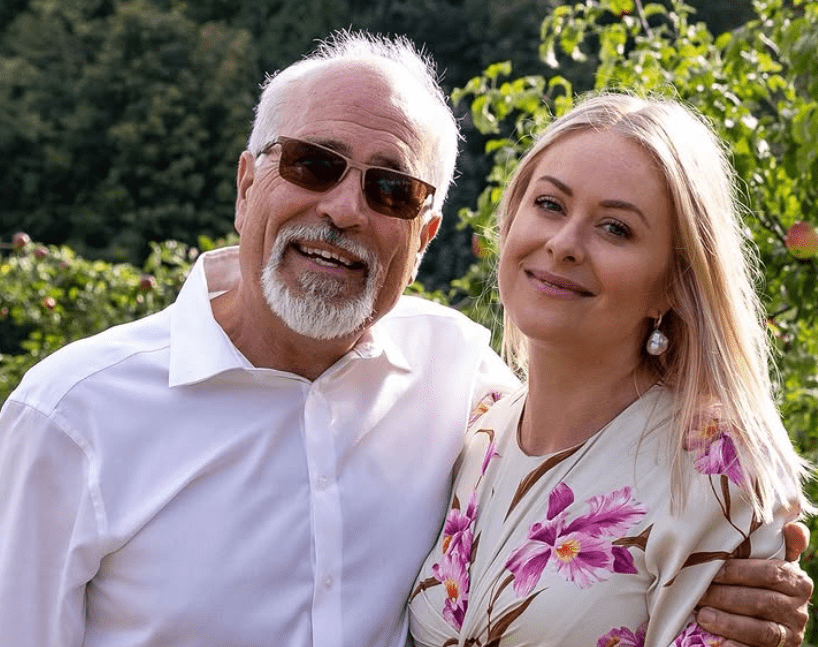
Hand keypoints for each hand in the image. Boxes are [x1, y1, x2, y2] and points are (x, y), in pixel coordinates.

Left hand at [696, 522, 812, 646]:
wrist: (769, 619)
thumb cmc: (760, 582)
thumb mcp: (770, 561)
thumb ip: (781, 544)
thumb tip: (792, 526)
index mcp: (797, 582)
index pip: (771, 573)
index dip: (740, 572)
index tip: (713, 570)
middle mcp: (799, 610)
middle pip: (762, 602)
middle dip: (726, 597)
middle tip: (699, 594)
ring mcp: (791, 634)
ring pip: (761, 630)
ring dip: (728, 622)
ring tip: (702, 616)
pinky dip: (735, 646)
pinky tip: (717, 642)